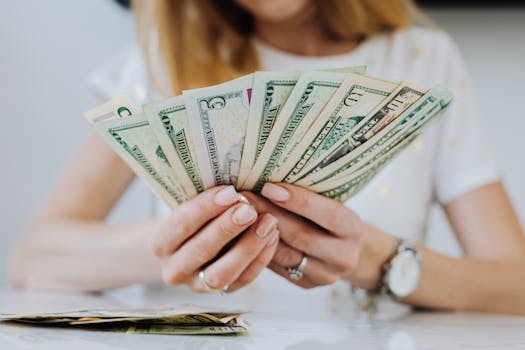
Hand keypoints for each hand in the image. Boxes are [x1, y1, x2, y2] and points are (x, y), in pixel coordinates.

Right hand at [149, 186, 279, 292]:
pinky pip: (243, 279)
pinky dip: (260, 259)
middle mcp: (174, 269)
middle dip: (227, 227)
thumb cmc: (195, 217)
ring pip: (222, 273)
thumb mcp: (190, 205)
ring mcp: (197, 285)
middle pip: (201, 250)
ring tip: (268, 222)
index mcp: (160, 243)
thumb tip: (235, 186)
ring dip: (248, 246)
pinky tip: (272, 237)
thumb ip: (208, 200)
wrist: (191, 246)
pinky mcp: (222, 293)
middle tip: (249, 209)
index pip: (180, 224)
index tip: (230, 191)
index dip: (205, 208)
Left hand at [243, 183, 395, 288]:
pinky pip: (278, 267)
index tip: (268, 186)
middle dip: (269, 214)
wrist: (344, 249)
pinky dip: (259, 249)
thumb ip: (308, 195)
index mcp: (353, 230)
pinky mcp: (307, 284)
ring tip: (237, 214)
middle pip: (301, 236)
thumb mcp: (330, 203)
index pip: (328, 214)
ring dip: (258, 233)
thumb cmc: (329, 217)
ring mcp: (325, 275)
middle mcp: (343, 256)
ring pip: (285, 254)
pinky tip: (243, 233)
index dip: (298, 201)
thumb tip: (269, 181)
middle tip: (243, 197)